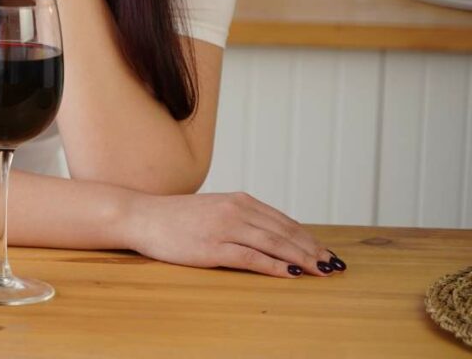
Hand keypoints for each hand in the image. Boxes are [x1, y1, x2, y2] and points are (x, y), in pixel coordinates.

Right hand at [131, 191, 343, 277]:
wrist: (143, 216)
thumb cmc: (176, 217)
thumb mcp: (214, 210)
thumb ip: (241, 218)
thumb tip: (270, 234)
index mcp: (239, 200)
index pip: (283, 221)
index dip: (309, 237)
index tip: (326, 252)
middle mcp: (236, 210)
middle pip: (284, 232)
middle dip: (313, 250)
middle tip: (334, 265)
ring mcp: (225, 228)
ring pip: (273, 244)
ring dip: (302, 258)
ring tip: (321, 271)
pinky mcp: (213, 248)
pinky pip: (251, 258)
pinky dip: (275, 266)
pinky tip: (291, 274)